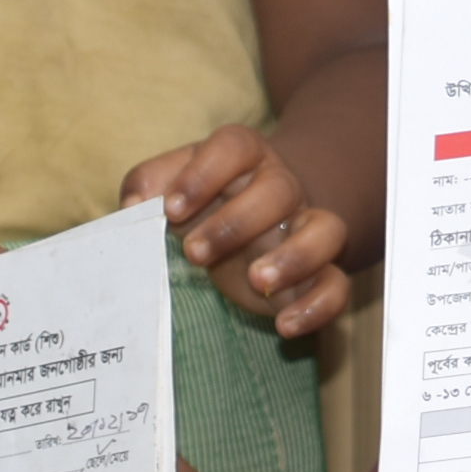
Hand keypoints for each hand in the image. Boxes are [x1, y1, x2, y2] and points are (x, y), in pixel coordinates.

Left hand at [129, 124, 353, 339]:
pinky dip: (317, 306)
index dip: (203, 173)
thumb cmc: (203, 200)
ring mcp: (306, 229)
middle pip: (278, 189)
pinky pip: (338, 284)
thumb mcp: (173, 183)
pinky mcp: (320, 273)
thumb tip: (133, 202)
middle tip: (193, 253)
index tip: (171, 209)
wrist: (258, 219)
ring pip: (325, 229)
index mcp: (244, 157)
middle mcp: (282, 187)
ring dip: (295, 256)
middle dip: (235, 222)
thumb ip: (148, 183)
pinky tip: (284, 325)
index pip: (235, 146)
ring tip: (256, 280)